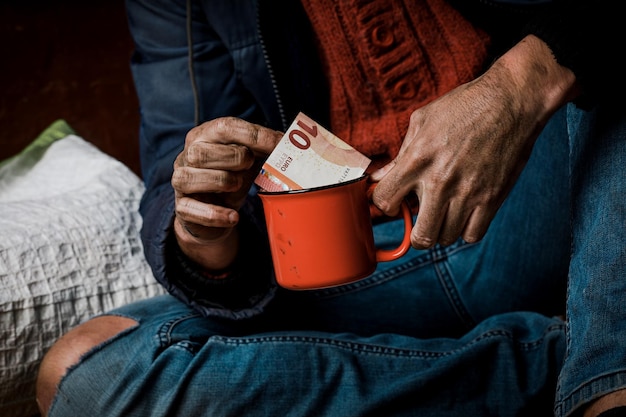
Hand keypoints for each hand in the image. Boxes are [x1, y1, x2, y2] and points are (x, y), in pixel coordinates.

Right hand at [172, 117, 281, 268]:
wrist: (213, 215)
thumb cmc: (232, 180)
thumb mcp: (249, 162)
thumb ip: (265, 150)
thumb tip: (293, 143)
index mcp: (205, 136)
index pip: (225, 127)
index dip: (255, 135)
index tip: (280, 144)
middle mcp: (187, 155)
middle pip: (201, 151)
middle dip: (233, 158)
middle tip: (249, 166)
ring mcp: (180, 181)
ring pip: (191, 177)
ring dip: (222, 182)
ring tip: (237, 186)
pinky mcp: (181, 207)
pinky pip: (191, 209)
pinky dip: (216, 214)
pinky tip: (234, 217)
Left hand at [371, 35, 577, 248]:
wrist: (510, 100)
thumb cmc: (463, 106)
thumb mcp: (422, 122)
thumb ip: (399, 155)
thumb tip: (377, 178)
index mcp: (417, 159)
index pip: (385, 201)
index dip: (385, 205)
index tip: (395, 202)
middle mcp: (441, 181)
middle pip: (421, 236)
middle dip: (415, 234)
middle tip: (419, 222)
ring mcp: (468, 192)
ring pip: (446, 238)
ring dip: (442, 230)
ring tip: (444, 212)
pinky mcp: (492, 198)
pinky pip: (473, 234)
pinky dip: (466, 229)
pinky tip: (464, 213)